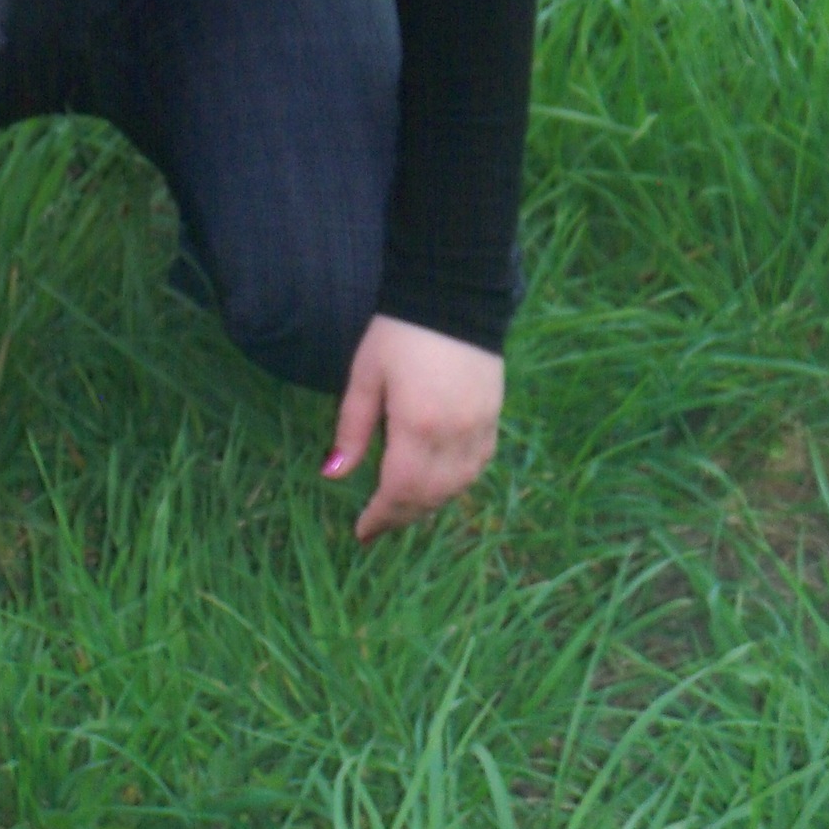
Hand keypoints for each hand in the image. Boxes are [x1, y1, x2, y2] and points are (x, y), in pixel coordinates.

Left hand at [323, 315, 502, 542]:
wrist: (451, 295)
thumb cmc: (397, 333)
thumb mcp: (365, 375)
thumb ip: (351, 428)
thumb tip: (333, 475)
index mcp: (418, 426)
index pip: (399, 490)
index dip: (380, 517)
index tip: (361, 533)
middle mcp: (455, 436)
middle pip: (429, 496)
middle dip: (402, 515)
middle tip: (378, 525)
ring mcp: (480, 428)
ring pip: (457, 487)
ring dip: (429, 503)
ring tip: (403, 507)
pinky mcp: (494, 417)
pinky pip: (477, 466)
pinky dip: (456, 482)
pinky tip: (439, 482)